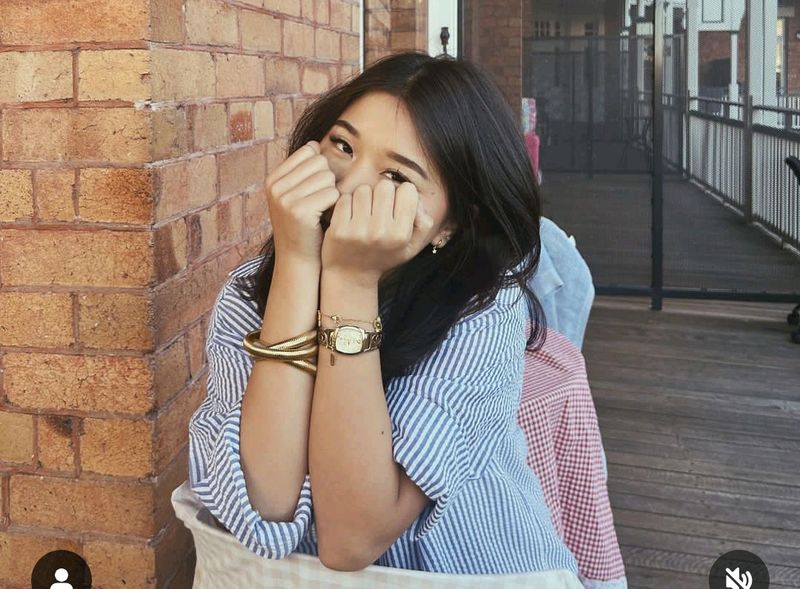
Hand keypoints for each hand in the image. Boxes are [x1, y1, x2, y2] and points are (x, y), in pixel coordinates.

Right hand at [265, 141, 340, 265]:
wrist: (298, 261)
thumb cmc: (304, 227)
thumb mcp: (296, 196)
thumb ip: (303, 172)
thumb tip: (315, 144)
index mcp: (272, 179)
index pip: (309, 152)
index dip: (320, 170)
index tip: (314, 192)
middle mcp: (275, 187)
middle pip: (320, 163)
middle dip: (327, 181)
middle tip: (320, 204)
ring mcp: (285, 199)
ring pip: (328, 177)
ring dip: (332, 194)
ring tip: (321, 212)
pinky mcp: (300, 211)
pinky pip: (332, 193)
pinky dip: (336, 206)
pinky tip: (326, 218)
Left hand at [320, 178, 434, 283]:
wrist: (351, 276)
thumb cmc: (384, 255)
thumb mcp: (411, 246)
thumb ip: (424, 223)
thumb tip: (415, 198)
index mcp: (401, 235)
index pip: (407, 190)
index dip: (401, 194)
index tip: (395, 206)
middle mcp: (381, 233)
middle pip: (384, 186)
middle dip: (381, 194)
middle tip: (377, 209)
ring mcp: (358, 231)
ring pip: (363, 190)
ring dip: (363, 198)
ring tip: (363, 214)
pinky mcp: (339, 230)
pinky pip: (344, 199)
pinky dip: (346, 204)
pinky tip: (349, 217)